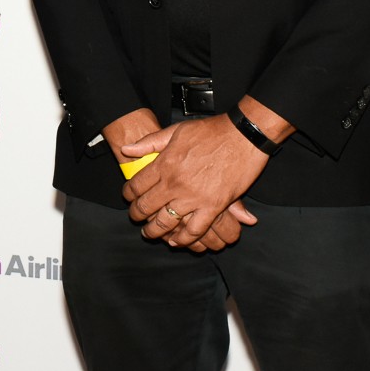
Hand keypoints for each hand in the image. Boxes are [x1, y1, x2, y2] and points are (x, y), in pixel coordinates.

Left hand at [121, 115, 268, 248]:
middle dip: (137, 214)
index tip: (128, 198)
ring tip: (149, 233)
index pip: (136, 185)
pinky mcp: (214, 207)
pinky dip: (183, 239)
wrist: (243, 135)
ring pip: (166, 221)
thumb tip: (126, 149)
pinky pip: (194, 230)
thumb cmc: (211, 131)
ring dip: (154, 231)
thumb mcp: (176, 130)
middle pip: (146, 206)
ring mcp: (193, 197)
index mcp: (164, 163)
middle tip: (135, 217)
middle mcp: (175, 183)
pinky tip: (176, 240)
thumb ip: (149, 142)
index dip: (128, 194)